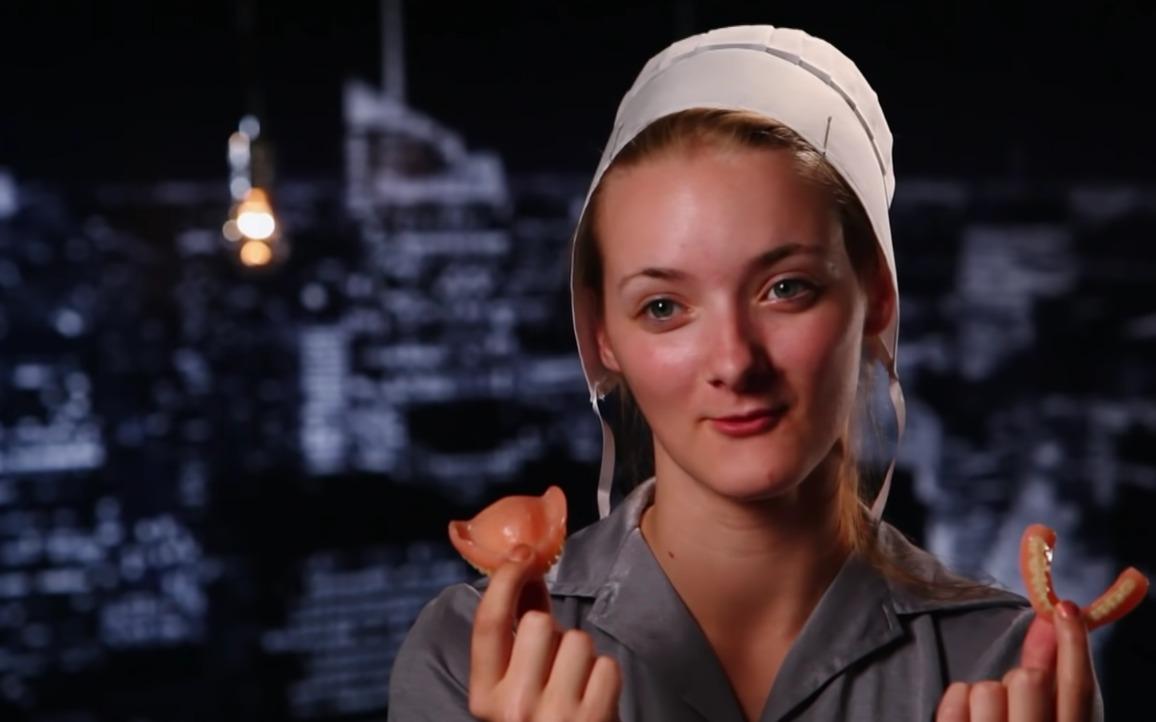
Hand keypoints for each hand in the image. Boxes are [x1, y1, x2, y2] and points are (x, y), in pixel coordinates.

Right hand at [468, 544, 621, 721]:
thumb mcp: (514, 691)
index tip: (523, 555)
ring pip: (577, 640)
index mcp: (484, 698)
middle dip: (553, 632)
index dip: (505, 580)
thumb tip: (528, 572)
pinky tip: (594, 700)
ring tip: (576, 687)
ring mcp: (556, 716)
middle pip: (539, 623)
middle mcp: (514, 708)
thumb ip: (517, 636)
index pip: (489, 623)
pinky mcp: (595, 720)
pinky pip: (607, 665)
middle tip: (555, 664)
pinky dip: (605, 677)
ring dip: (582, 657)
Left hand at [936, 600, 1095, 721]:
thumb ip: (1051, 678)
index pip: (1078, 689)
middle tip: (1016, 703)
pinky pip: (956, 696)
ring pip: (986, 686)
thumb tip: (1052, 621)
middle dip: (1019, 678)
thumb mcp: (1045, 720)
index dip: (1074, 643)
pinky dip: (957, 704)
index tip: (1063, 607)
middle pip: (1028, 680)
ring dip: (985, 695)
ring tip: (988, 720)